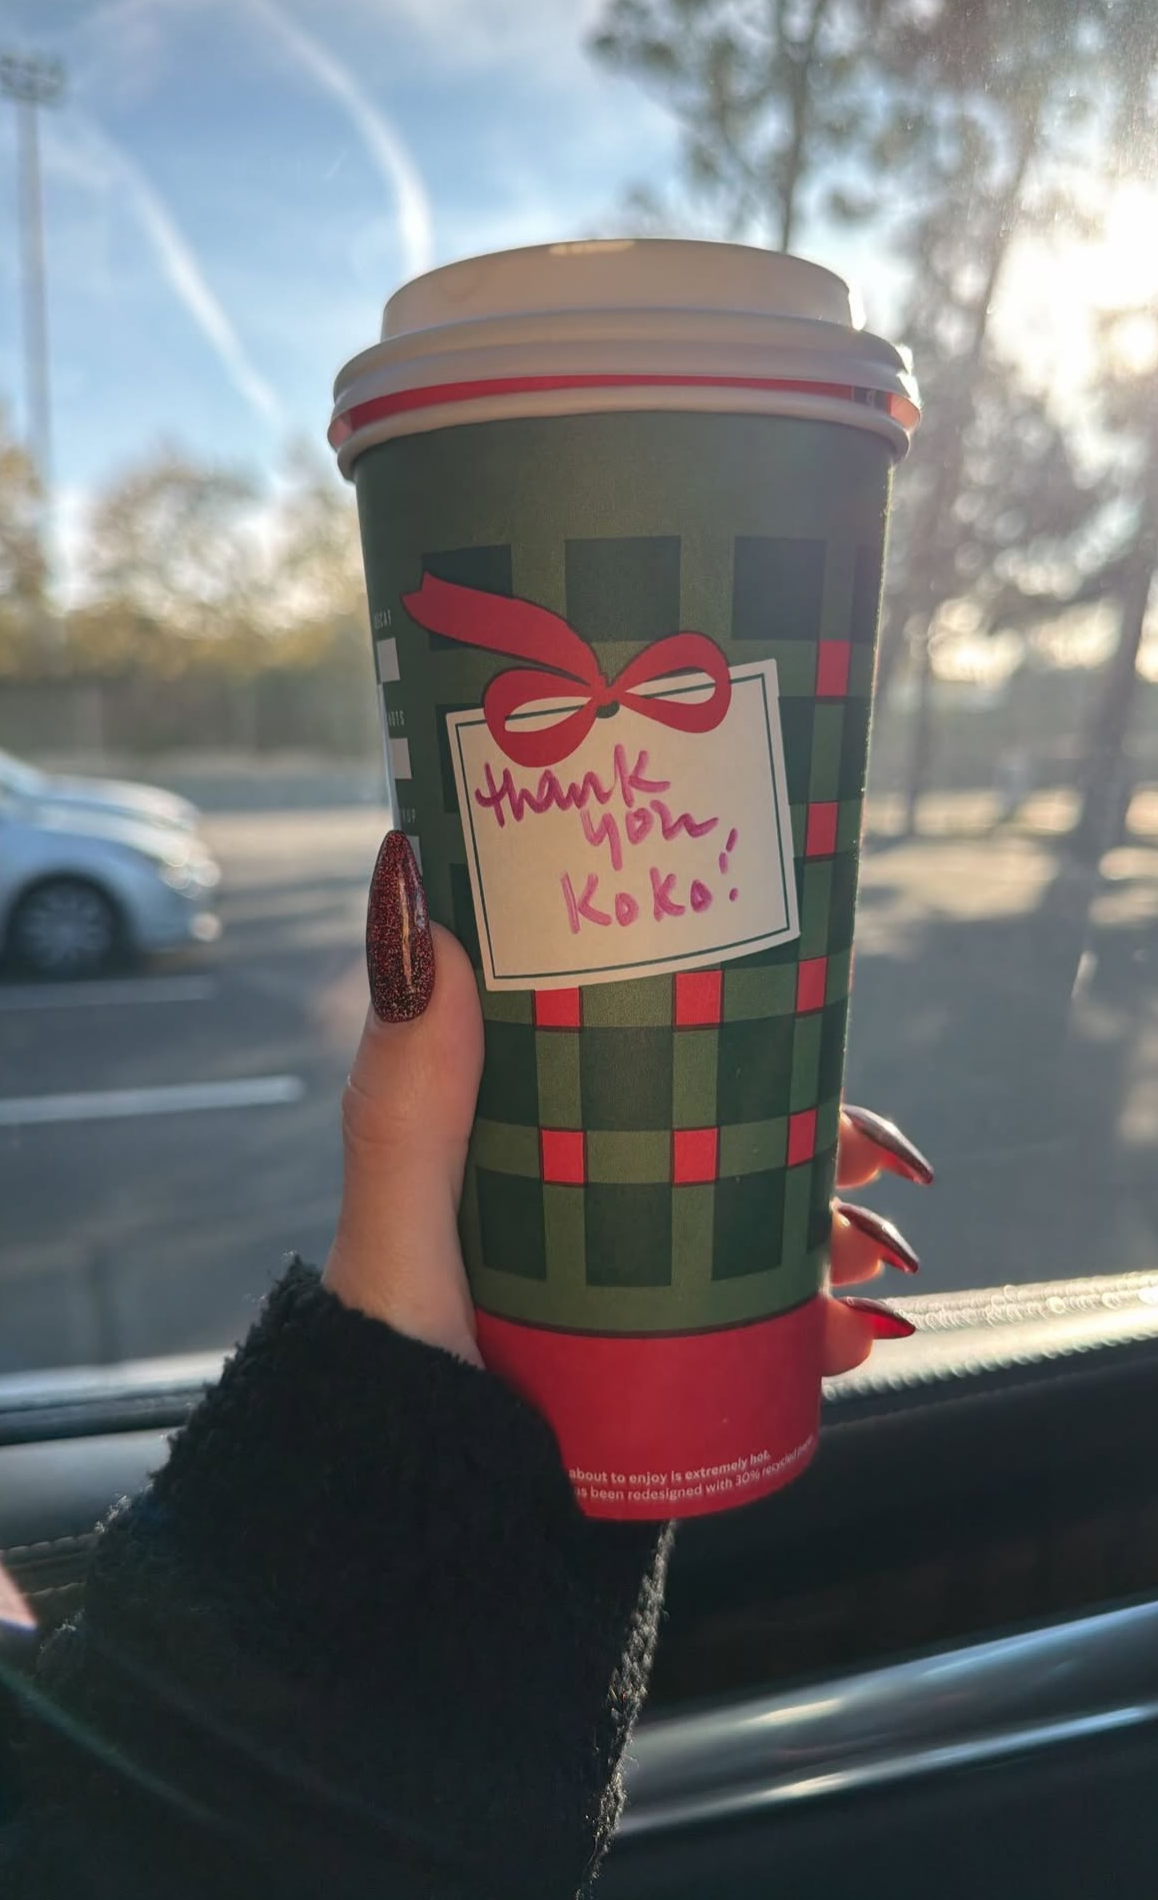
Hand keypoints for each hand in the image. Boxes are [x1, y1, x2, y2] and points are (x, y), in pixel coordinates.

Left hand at [325, 834, 931, 1375]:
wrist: (414, 1546)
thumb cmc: (385, 1380)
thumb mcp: (398, 1235)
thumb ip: (403, 1105)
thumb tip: (418, 919)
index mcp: (523, 1151)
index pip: (637, 1059)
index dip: (729, 1034)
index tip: (807, 1021)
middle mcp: (585, 1212)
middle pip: (724, 1147)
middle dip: (816, 1142)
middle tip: (867, 1154)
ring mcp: (628, 1296)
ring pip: (759, 1236)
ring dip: (838, 1231)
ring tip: (873, 1256)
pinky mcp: (660, 1371)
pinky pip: (764, 1333)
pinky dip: (825, 1326)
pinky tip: (852, 1337)